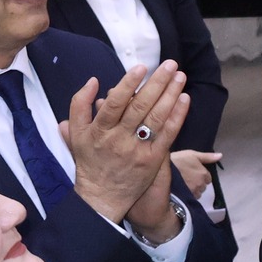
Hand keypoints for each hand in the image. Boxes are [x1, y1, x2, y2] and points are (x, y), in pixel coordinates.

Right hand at [65, 62, 188, 224]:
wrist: (102, 196)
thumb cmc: (90, 160)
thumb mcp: (76, 133)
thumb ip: (79, 105)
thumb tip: (93, 81)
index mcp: (99, 131)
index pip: (115, 103)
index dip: (128, 84)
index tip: (141, 67)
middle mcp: (119, 140)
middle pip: (140, 107)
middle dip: (157, 83)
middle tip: (170, 65)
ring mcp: (138, 150)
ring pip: (156, 119)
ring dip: (171, 95)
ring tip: (180, 77)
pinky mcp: (154, 160)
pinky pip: (168, 135)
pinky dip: (177, 117)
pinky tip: (184, 100)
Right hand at [169, 150, 221, 200]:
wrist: (162, 170)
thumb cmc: (177, 160)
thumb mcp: (192, 154)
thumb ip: (208, 157)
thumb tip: (221, 156)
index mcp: (204, 174)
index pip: (208, 178)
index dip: (201, 176)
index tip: (192, 173)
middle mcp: (201, 184)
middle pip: (203, 186)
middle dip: (197, 183)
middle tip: (187, 177)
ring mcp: (194, 192)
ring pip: (197, 193)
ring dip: (193, 189)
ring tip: (183, 183)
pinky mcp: (186, 197)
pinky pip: (191, 198)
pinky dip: (187, 194)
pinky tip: (181, 189)